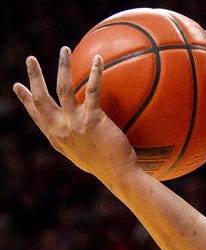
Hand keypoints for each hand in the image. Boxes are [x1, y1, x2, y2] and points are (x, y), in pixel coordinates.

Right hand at [13, 47, 139, 186]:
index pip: (37, 115)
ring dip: (62, 66)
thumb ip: (76, 142)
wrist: (117, 174)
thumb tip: (80, 135)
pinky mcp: (92, 119)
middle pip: (41, 98)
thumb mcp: (83, 156)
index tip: (18, 86)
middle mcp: (60, 129)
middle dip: (34, 77)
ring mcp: (74, 123)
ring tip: (64, 49)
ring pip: (62, 87)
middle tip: (30, 59)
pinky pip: (92, 90)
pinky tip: (98, 59)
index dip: (25, 100)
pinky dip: (95, 72)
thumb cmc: (106, 167)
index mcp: (56, 138)